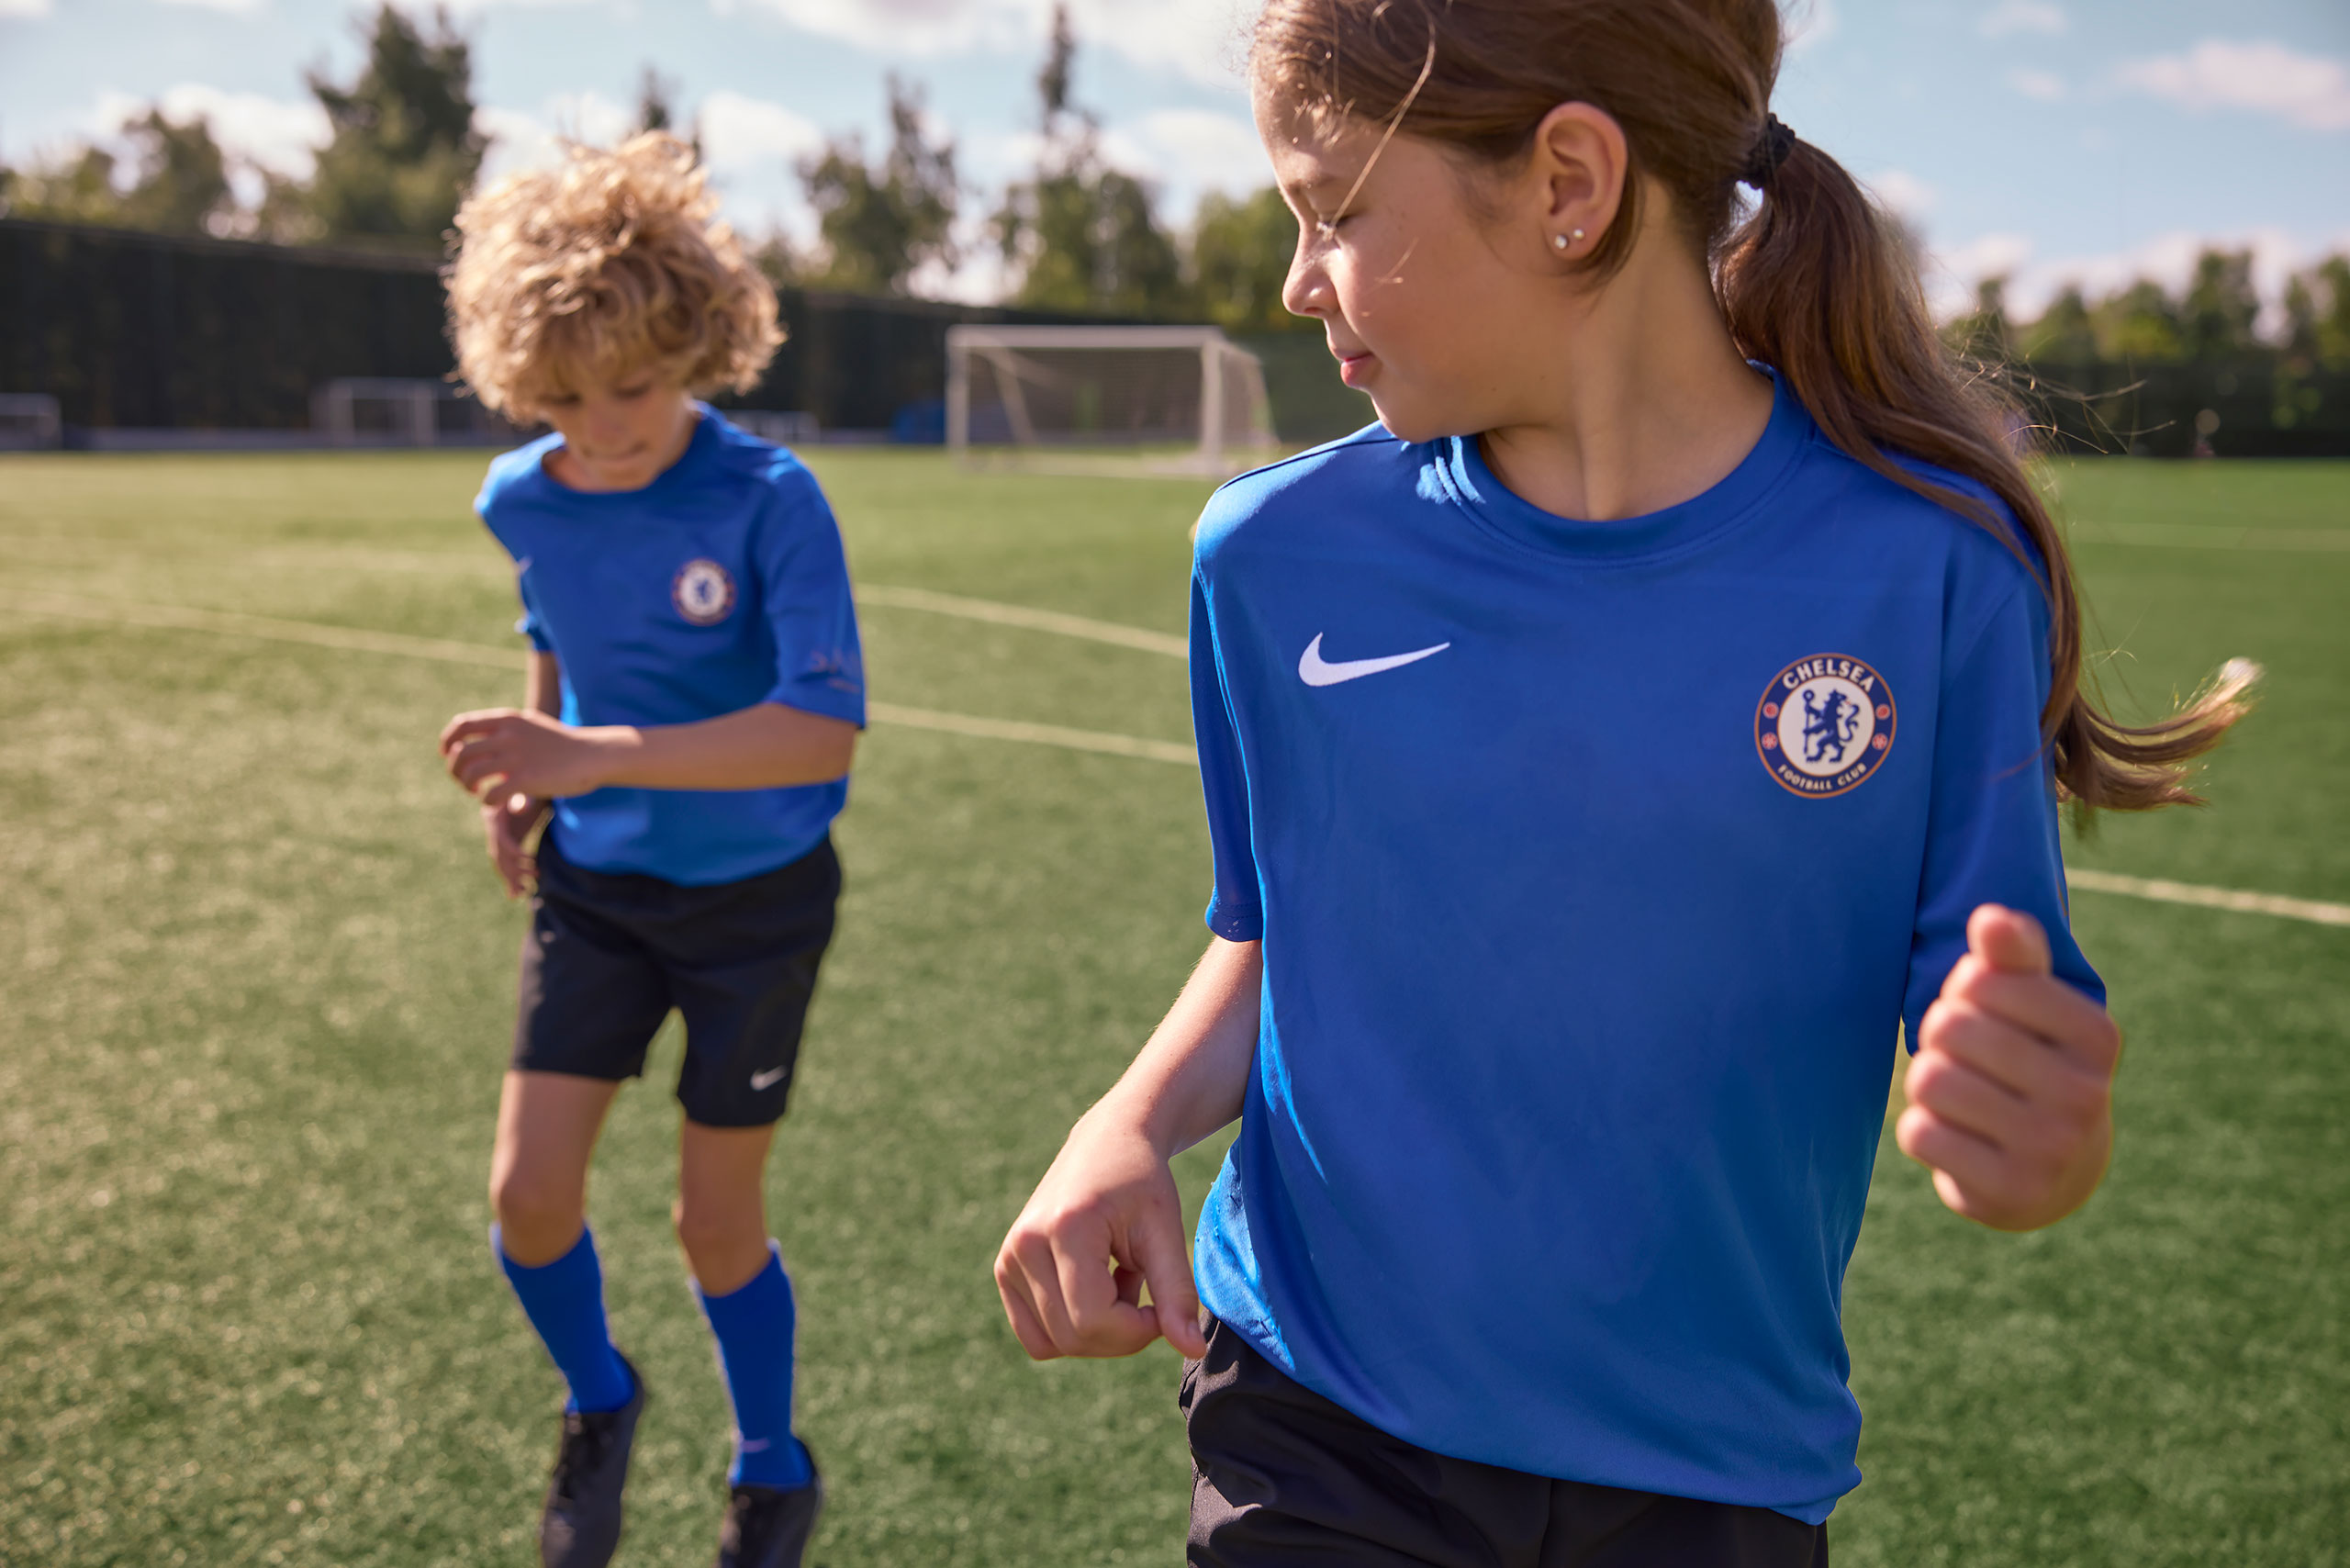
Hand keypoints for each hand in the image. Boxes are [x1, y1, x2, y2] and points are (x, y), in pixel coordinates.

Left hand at [439, 708, 613, 800]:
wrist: (592, 755)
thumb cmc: (562, 744)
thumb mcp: (531, 725)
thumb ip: (506, 729)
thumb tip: (481, 738)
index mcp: (507, 719)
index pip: (461, 725)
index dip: (448, 742)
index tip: (450, 756)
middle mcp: (507, 735)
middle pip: (461, 753)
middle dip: (455, 770)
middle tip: (466, 781)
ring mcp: (516, 757)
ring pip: (470, 773)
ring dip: (467, 786)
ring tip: (477, 792)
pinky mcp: (525, 779)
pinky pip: (489, 794)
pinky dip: (486, 801)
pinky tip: (495, 803)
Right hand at [481, 791, 547, 898]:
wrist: (533, 779)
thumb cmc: (531, 781)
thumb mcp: (529, 788)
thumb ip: (523, 798)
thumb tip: (521, 809)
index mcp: (496, 816)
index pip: (501, 839)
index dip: (513, 850)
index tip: (529, 859)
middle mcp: (495, 828)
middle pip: (499, 854)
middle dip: (513, 871)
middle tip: (530, 882)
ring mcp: (501, 835)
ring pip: (503, 862)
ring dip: (512, 878)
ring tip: (523, 892)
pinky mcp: (510, 840)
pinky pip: (509, 861)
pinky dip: (513, 876)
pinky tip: (518, 893)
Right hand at [995, 1105, 1208, 1361]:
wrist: (1108, 1142)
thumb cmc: (1142, 1182)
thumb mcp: (1166, 1232)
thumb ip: (1177, 1293)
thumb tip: (1193, 1352)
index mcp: (1064, 1228)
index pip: (1093, 1320)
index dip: (1137, 1331)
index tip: (1163, 1308)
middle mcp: (1025, 1244)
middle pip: (1073, 1337)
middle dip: (1120, 1335)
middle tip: (1148, 1298)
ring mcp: (1008, 1257)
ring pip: (1052, 1342)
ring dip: (1098, 1330)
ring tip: (1119, 1282)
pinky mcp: (1005, 1268)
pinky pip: (1036, 1335)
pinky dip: (1071, 1327)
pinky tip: (1096, 1288)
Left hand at [1898, 904, 2122, 1230]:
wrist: (2056, 1172)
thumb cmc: (2030, 1063)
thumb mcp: (2033, 1004)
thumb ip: (2012, 956)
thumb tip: (1990, 919)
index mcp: (2097, 1036)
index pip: (1981, 980)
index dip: (1962, 991)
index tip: (1986, 1014)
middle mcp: (2085, 1094)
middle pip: (1948, 1028)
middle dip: (1940, 1037)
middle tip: (1965, 1058)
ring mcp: (2051, 1149)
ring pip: (1929, 1080)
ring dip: (1926, 1084)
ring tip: (1957, 1095)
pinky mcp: (2009, 1192)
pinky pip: (1919, 1135)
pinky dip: (1922, 1131)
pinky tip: (1956, 1138)